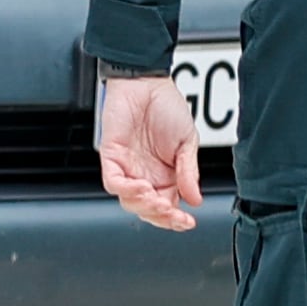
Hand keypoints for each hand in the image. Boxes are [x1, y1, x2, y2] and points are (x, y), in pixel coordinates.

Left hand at [98, 74, 202, 231]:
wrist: (148, 83)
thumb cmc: (167, 108)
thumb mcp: (187, 143)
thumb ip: (188, 172)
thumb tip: (195, 200)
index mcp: (166, 176)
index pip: (167, 207)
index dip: (175, 219)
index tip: (188, 222)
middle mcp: (145, 175)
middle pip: (147, 209)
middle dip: (160, 216)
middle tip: (172, 214)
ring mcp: (127, 167)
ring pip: (129, 200)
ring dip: (144, 205)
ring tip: (157, 200)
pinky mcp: (111, 156)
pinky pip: (113, 181)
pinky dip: (126, 189)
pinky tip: (142, 188)